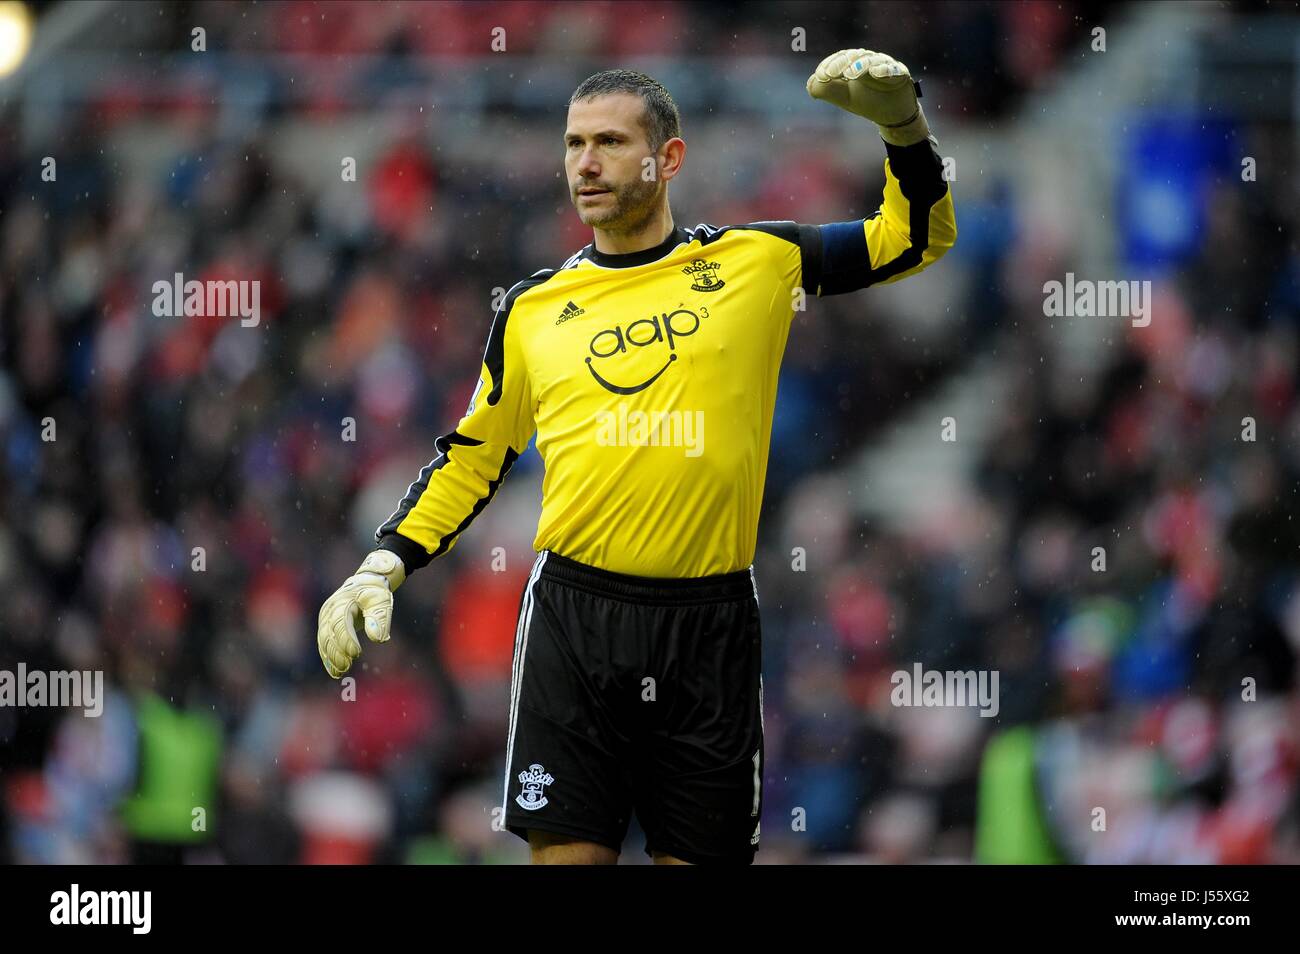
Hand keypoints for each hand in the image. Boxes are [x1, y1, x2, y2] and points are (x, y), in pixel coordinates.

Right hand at [316, 549, 405, 677]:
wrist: (364, 582)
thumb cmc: (374, 592)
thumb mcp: (381, 601)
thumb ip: (379, 618)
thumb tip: (378, 639)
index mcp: (342, 602)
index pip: (341, 622)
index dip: (346, 639)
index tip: (356, 653)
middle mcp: (329, 610)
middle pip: (329, 633)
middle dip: (337, 651)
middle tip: (347, 666)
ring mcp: (325, 618)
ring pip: (324, 640)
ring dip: (331, 657)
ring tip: (341, 672)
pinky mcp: (325, 626)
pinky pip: (324, 643)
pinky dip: (328, 657)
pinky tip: (335, 671)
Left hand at [806, 49, 929, 145]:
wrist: (892, 114)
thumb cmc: (867, 101)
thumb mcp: (844, 98)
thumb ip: (826, 91)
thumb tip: (811, 84)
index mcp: (853, 63)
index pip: (840, 58)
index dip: (829, 64)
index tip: (820, 75)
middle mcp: (869, 60)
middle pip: (854, 56)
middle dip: (841, 63)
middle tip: (830, 73)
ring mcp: (885, 65)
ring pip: (872, 60)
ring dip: (861, 65)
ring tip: (850, 73)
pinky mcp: (900, 74)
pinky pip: (893, 69)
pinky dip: (885, 69)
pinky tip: (876, 72)